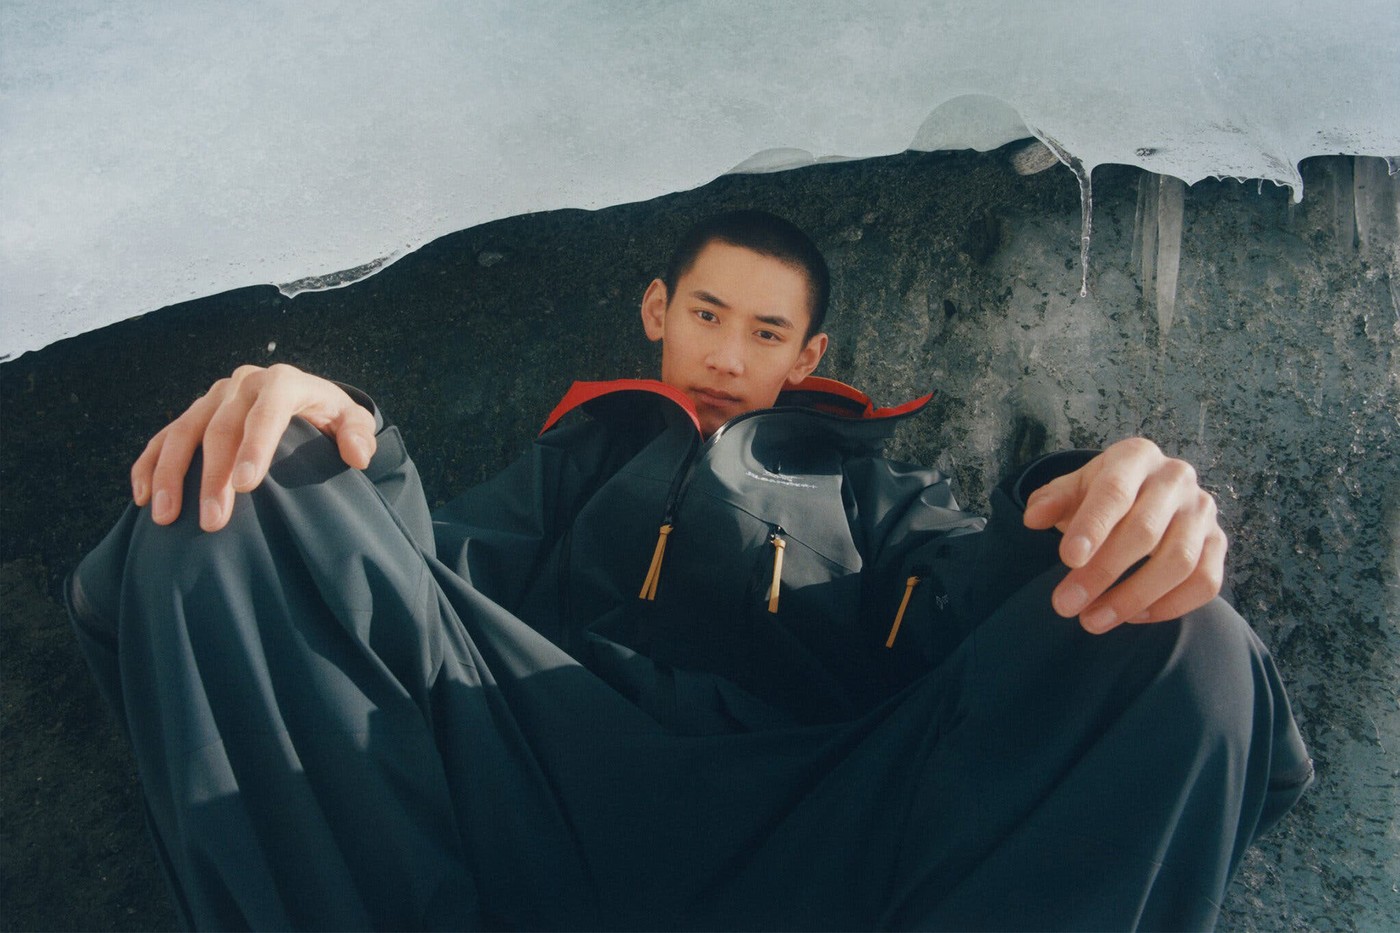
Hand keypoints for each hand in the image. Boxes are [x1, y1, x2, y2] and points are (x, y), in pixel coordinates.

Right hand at [131, 364, 376, 531]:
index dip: (255, 448)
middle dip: (213, 477)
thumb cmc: (328, 416)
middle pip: (220, 429)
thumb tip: (358, 455)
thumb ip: (358, 433)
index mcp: (282, 383)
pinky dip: (149, 465)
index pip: (267, 413)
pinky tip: (142, 498)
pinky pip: (163, 437)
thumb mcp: (350, 419)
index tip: (246, 487)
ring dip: (170, 475)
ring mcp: (212, 397)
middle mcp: (242, 384)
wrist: (302, 399)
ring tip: (167, 517)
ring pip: (183, 433)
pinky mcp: (192, 413)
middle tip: (213, 521)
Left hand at [1021, 438, 1226, 633]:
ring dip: (1133, 598)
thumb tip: (1032, 518)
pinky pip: (1205, 582)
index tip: (1067, 560)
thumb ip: (1052, 501)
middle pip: (1144, 532)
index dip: (1092, 526)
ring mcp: (1203, 512)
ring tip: (1092, 620)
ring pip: (1178, 562)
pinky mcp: (1219, 543)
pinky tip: (1132, 617)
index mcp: (1136, 457)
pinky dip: (1169, 606)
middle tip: (1065, 605)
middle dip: (1101, 573)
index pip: (1114, 491)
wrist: (1147, 491)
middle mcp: (1176, 479)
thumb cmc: (1103, 493)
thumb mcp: (1074, 488)